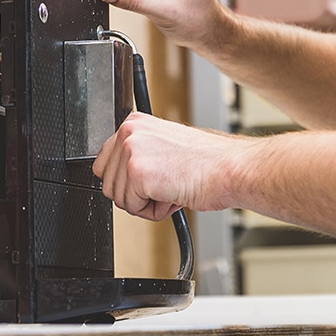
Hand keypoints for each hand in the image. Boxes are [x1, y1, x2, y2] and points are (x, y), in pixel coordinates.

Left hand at [92, 112, 245, 220]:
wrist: (230, 169)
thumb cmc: (207, 163)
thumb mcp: (164, 147)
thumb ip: (139, 156)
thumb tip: (119, 177)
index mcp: (134, 123)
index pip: (104, 162)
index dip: (126, 181)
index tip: (147, 181)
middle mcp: (129, 132)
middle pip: (108, 183)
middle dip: (135, 194)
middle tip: (165, 186)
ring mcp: (131, 151)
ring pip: (118, 198)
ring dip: (145, 203)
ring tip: (171, 188)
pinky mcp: (137, 173)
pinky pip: (132, 208)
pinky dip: (153, 212)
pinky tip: (173, 195)